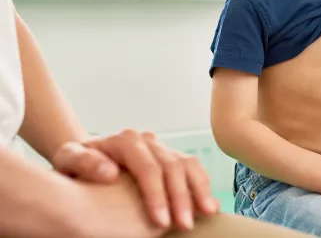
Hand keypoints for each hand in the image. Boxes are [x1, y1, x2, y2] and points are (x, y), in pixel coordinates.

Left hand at [52, 130, 219, 230]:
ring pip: (188, 163)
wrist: (87, 157)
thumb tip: (110, 172)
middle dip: (181, 197)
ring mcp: (162, 147)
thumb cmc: (76, 163)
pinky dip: (202, 184)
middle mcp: (148, 140)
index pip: (148, 167)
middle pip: (172, 166)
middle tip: (185, 224)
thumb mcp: (68, 159)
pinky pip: (192, 167)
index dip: (157, 195)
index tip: (160, 222)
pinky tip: (207, 203)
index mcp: (125, 139)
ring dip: (199, 189)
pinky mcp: (170, 157)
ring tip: (208, 212)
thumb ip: (83, 162)